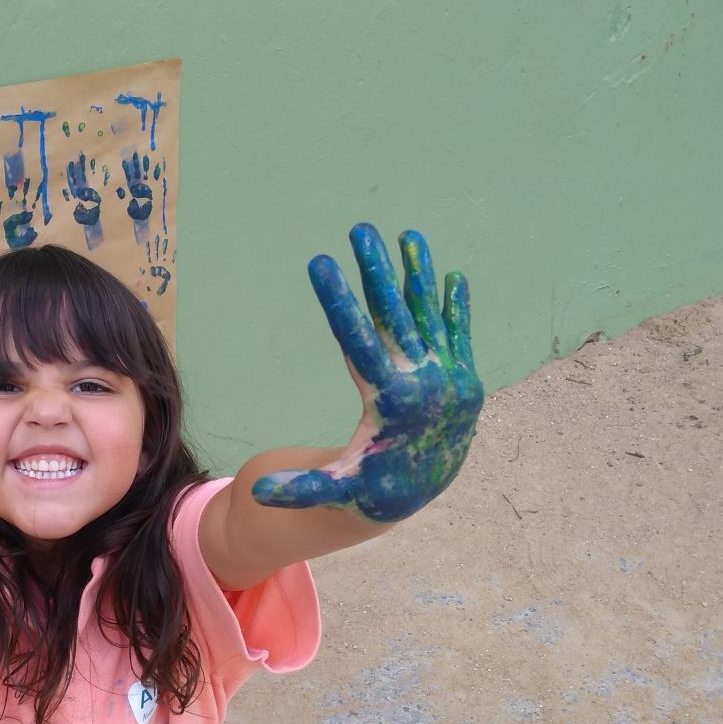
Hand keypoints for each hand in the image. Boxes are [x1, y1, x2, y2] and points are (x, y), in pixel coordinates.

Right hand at [253, 224, 482, 521]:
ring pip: (430, 316)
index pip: (358, 340)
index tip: (321, 264)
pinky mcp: (464, 376)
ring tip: (409, 236)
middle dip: (376, 271)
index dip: (337, 300)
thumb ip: (301, 488)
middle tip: (361, 230)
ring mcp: (447, 376)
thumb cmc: (373, 487)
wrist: (429, 490)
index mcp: (388, 401)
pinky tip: (450, 276)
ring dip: (418, 275)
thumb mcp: (337, 490)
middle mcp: (422, 382)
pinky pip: (457, 333)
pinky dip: (453, 306)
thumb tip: (259, 493)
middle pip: (395, 316)